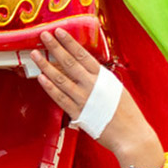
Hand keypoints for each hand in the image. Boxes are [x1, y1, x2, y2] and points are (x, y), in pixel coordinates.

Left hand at [30, 29, 166, 167]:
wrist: (131, 135)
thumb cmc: (127, 114)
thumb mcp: (116, 89)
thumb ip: (100, 80)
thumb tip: (88, 72)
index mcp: (102, 77)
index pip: (82, 55)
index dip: (69, 42)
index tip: (59, 32)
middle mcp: (91, 86)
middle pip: (69, 62)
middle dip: (55, 48)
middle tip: (44, 36)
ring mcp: (83, 99)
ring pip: (60, 79)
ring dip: (46, 65)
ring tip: (36, 55)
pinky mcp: (78, 114)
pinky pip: (60, 99)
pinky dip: (49, 88)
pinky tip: (41, 78)